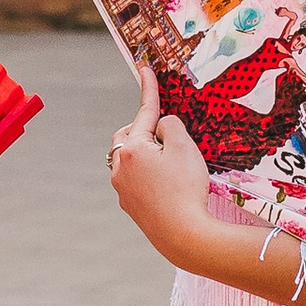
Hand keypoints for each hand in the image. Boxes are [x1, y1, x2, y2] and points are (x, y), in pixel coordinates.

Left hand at [106, 69, 213, 258]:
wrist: (184, 235)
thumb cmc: (186, 189)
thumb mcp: (185, 148)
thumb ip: (171, 126)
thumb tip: (161, 126)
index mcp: (132, 149)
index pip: (144, 113)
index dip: (148, 90)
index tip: (144, 70)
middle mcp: (119, 168)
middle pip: (127, 137)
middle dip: (142, 129)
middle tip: (164, 132)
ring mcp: (122, 190)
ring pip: (128, 161)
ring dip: (144, 155)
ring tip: (169, 163)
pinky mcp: (131, 207)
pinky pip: (134, 181)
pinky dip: (147, 175)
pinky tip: (167, 185)